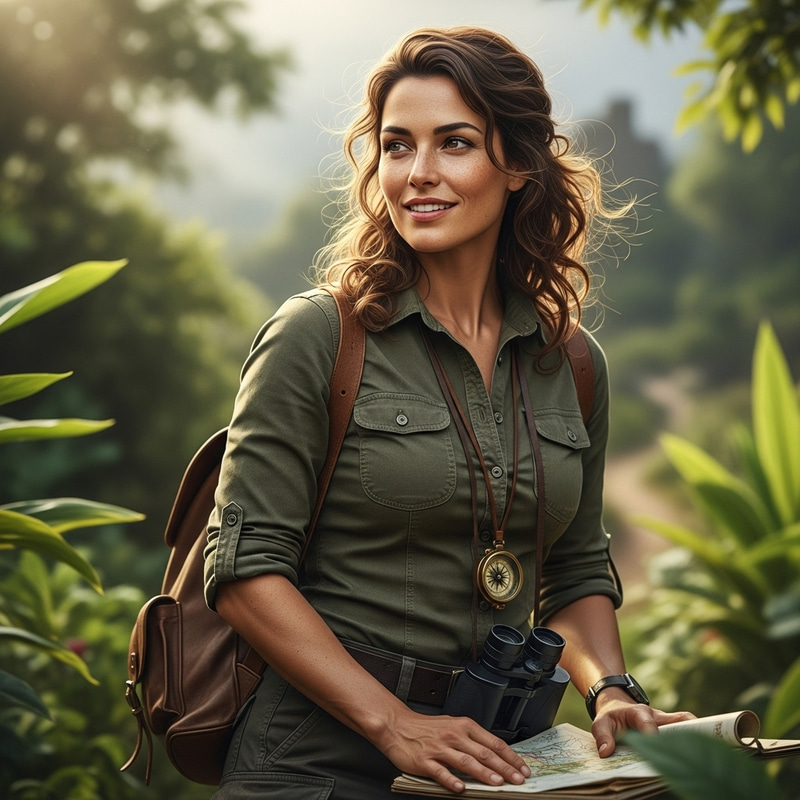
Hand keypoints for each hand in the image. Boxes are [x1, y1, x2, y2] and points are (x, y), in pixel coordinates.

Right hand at [372, 707, 530, 793]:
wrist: (397, 725)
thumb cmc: (426, 728)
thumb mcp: (452, 726)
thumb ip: (472, 740)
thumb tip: (495, 756)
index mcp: (463, 726)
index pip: (493, 742)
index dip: (510, 756)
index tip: (522, 768)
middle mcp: (453, 735)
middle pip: (484, 753)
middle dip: (504, 768)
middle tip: (518, 779)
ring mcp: (439, 748)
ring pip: (466, 762)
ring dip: (483, 773)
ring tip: (497, 783)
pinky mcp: (424, 761)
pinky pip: (440, 772)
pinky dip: (451, 781)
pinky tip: (460, 788)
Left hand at [591, 689, 695, 756]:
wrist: (618, 708)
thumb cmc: (611, 717)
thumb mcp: (600, 722)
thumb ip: (602, 735)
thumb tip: (606, 752)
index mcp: (639, 712)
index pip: (648, 723)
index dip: (651, 734)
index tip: (653, 745)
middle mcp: (658, 717)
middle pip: (680, 720)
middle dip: (689, 733)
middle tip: (694, 752)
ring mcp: (668, 724)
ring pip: (688, 726)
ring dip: (695, 739)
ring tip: (699, 757)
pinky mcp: (672, 731)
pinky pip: (686, 735)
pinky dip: (692, 744)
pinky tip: (694, 759)